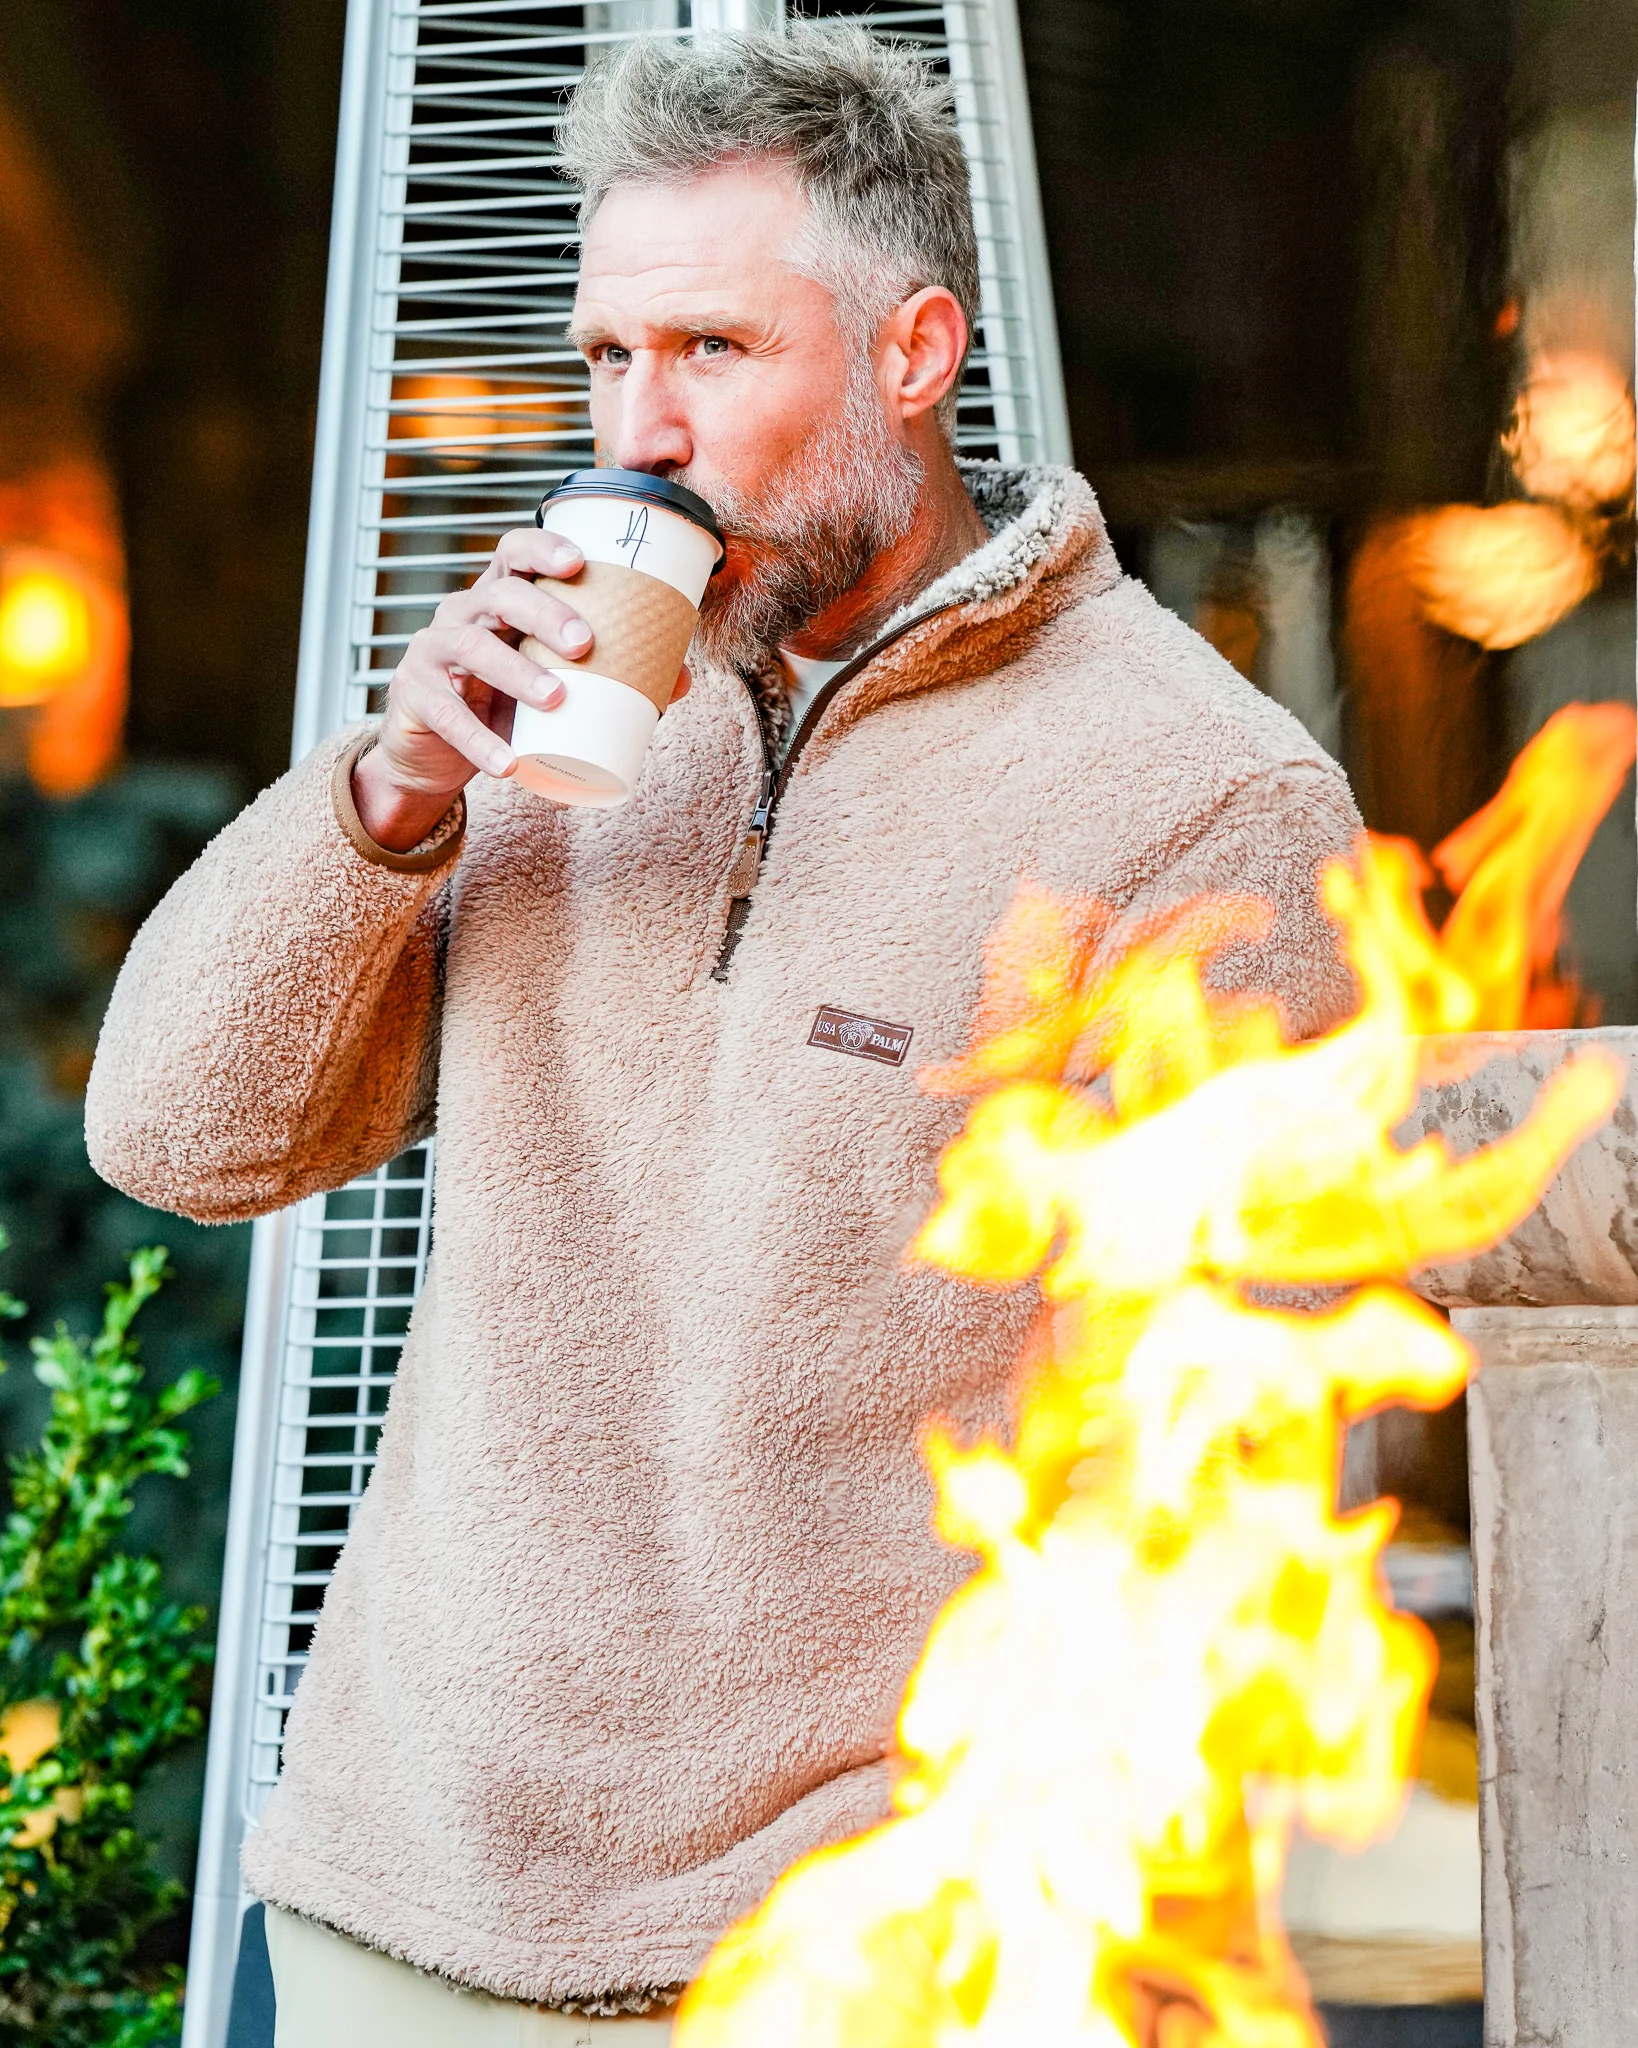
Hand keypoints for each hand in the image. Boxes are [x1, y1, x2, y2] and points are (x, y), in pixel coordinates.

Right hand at [353, 528, 591, 851]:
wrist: (437, 754)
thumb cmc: (503, 705)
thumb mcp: (553, 687)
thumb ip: (608, 680)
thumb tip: (682, 680)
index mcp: (499, 599)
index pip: (514, 553)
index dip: (542, 547)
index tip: (580, 562)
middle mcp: (462, 613)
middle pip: (500, 594)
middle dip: (544, 612)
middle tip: (585, 643)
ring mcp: (433, 651)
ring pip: (472, 646)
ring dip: (517, 672)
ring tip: (556, 698)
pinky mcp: (414, 694)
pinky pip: (445, 714)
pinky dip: (478, 740)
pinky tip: (506, 762)